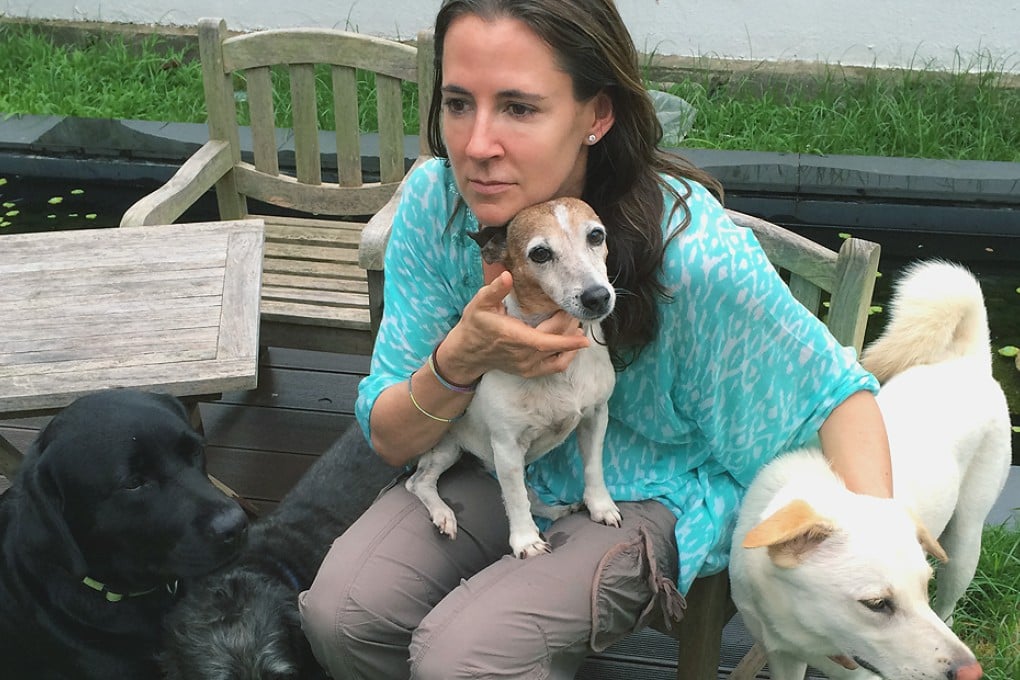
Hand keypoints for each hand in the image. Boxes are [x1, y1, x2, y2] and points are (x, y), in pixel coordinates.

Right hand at [438, 271, 589, 380]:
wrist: (467, 352)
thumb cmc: (475, 325)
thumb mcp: (480, 303)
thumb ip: (495, 289)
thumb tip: (507, 276)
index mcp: (515, 337)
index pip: (547, 341)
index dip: (568, 340)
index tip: (584, 335)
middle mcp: (524, 355)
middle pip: (557, 343)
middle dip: (570, 327)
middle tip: (574, 311)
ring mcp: (527, 366)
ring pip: (559, 357)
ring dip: (571, 343)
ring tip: (575, 326)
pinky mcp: (529, 371)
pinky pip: (554, 367)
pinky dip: (566, 357)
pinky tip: (570, 345)